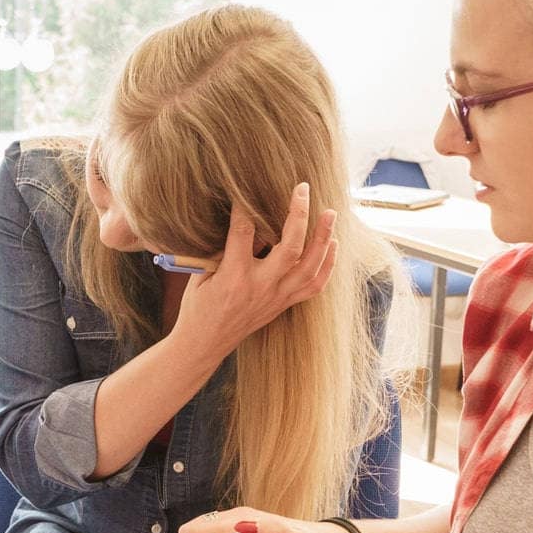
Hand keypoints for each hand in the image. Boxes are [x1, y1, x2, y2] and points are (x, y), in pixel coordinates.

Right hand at [170, 182, 337, 360]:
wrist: (205, 344)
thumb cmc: (199, 307)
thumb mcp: (203, 274)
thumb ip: (223, 250)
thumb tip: (246, 222)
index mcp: (233, 276)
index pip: (244, 232)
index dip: (246, 207)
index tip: (248, 188)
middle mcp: (260, 287)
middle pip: (289, 247)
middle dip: (298, 215)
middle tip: (302, 189)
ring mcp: (276, 297)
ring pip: (309, 267)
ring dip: (323, 238)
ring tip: (330, 213)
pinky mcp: (284, 305)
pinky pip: (314, 286)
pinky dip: (328, 264)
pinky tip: (333, 244)